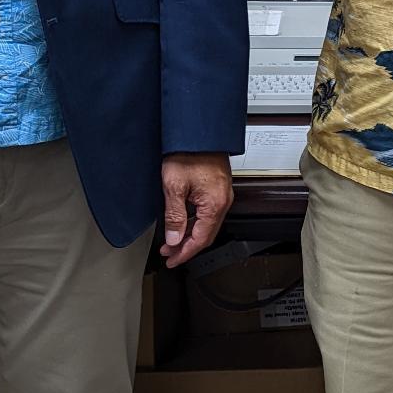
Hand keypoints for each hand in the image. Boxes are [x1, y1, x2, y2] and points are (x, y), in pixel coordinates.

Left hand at [160, 153, 233, 267]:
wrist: (198, 133)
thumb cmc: (189, 153)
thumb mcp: (174, 187)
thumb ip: (174, 216)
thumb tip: (174, 238)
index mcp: (215, 204)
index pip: (200, 239)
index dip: (184, 253)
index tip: (172, 260)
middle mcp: (222, 201)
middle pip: (206, 235)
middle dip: (186, 247)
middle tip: (169, 254)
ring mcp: (221, 195)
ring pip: (206, 225)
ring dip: (189, 235)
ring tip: (171, 240)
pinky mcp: (217, 189)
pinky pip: (207, 213)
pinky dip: (194, 222)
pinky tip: (182, 223)